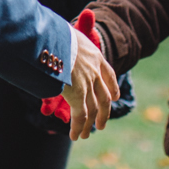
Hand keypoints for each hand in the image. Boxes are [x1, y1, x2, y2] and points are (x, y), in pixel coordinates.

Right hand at [63, 21, 118, 140]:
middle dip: (104, 112)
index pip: (108, 74)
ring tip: (87, 135)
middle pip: (104, 97)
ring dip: (90, 124)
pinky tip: (75, 136)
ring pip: (93, 110)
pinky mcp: (78, 96)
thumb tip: (63, 36)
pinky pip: (80, 116)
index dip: (112, 87)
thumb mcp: (68, 34)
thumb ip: (69, 41)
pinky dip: (78, 128)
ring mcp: (87, 84)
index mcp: (95, 56)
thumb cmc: (55, 33)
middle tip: (102, 124)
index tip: (115, 97)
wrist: (54, 38)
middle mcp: (94, 72)